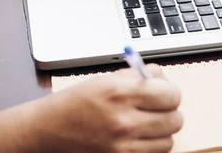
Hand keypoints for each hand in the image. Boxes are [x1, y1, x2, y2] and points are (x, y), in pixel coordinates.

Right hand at [37, 64, 182, 152]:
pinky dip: (151, 148)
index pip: (171, 95)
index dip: (169, 93)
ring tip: (145, 126)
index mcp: (120, 93)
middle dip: (168, 112)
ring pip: (168, 141)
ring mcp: (122, 146)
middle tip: (156, 110)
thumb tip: (163, 78)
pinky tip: (138, 139)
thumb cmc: (75, 103)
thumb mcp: (106, 80)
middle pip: (175, 120)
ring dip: (161, 133)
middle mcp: (123, 121)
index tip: (163, 93)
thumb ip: (139, 77)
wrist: (46, 131)